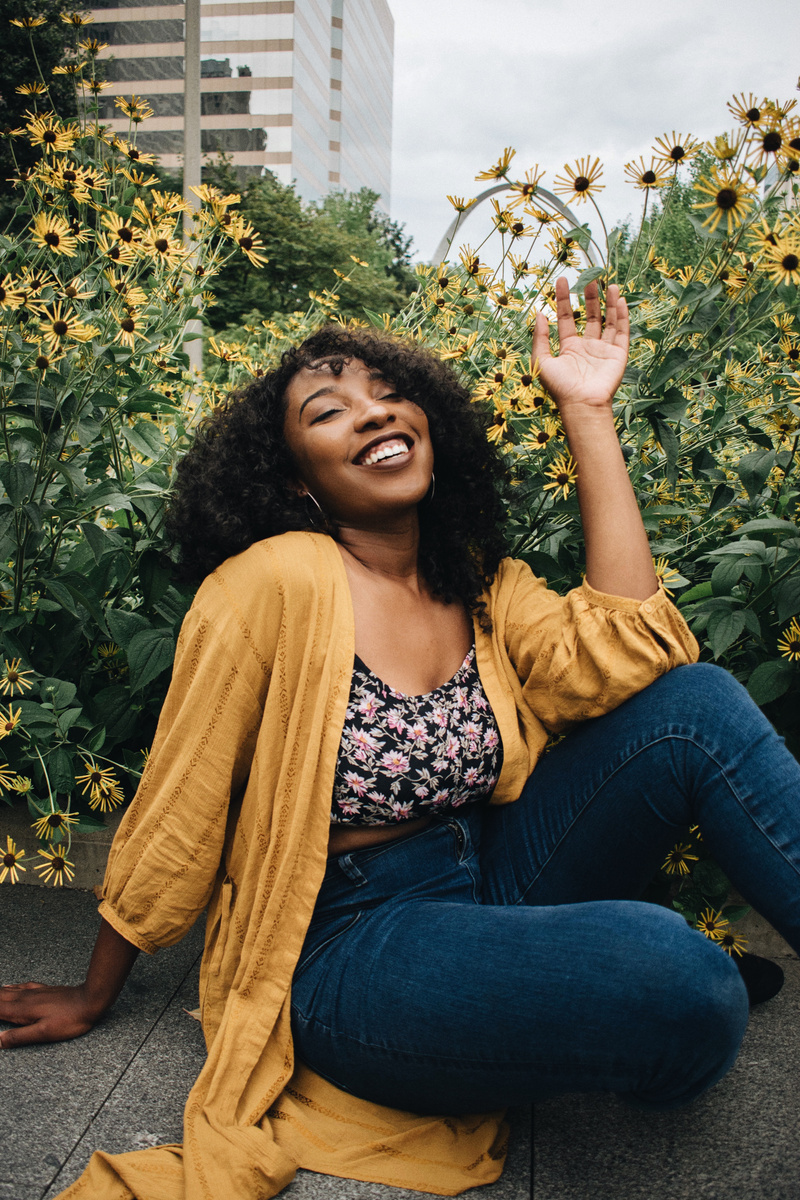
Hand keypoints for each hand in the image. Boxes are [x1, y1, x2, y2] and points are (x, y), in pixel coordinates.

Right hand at [0, 981, 99, 1047]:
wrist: (91, 999)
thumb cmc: (70, 1019)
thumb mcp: (44, 1033)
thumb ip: (19, 1037)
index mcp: (22, 1010)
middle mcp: (24, 998)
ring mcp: (34, 992)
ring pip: (7, 990)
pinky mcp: (43, 990)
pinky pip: (20, 986)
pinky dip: (9, 987)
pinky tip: (8, 986)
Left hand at [533, 276, 628, 415]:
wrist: (582, 404)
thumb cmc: (560, 387)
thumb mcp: (542, 360)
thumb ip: (540, 337)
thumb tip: (538, 314)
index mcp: (568, 348)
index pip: (566, 318)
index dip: (562, 300)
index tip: (562, 280)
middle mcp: (587, 347)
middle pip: (589, 316)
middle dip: (589, 297)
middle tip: (589, 278)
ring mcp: (603, 350)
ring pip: (608, 321)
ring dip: (607, 302)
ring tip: (607, 283)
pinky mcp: (618, 355)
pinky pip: (622, 331)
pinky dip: (621, 315)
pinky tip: (619, 300)